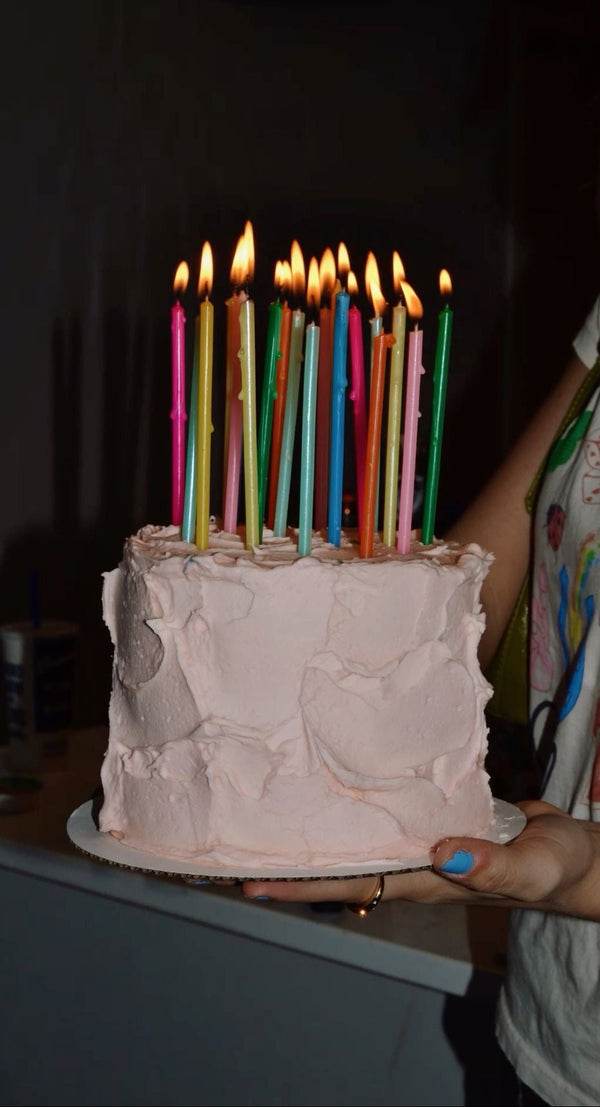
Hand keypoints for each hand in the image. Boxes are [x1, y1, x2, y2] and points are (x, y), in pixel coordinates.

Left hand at [242, 801, 599, 921]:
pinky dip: (360, 797)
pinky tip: (338, 775)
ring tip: (269, 803)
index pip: (352, 884)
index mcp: (428, 880)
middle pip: (342, 864)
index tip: (249, 880)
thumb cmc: (559, 866)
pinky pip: (389, 810)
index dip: (301, 885)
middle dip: (292, 857)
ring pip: (361, 836)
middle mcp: (416, 863)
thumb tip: (443, 854)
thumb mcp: (534, 867)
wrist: (579, 854)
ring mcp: (424, 841)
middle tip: (233, 840)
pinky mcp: (438, 815)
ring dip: (321, 825)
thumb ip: (494, 864)